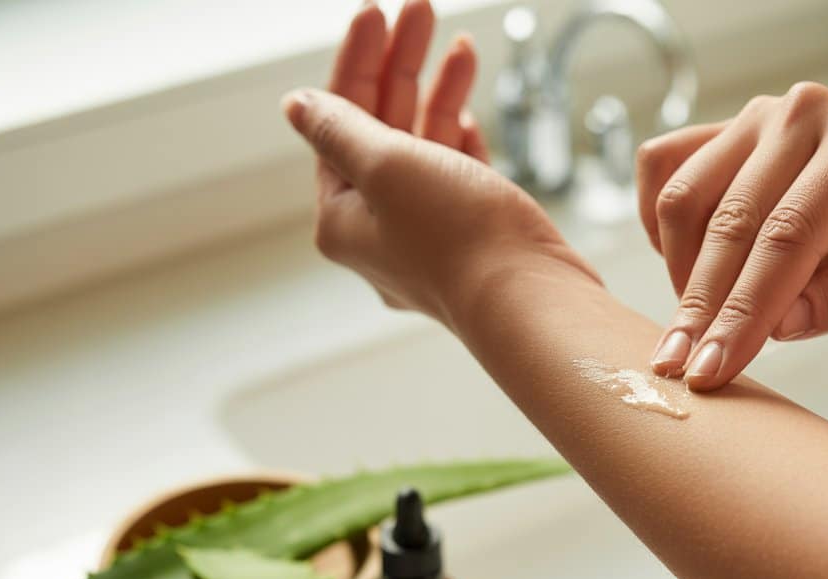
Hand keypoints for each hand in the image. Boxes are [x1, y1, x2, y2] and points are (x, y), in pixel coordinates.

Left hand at [282, 0, 597, 328]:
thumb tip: (296, 106)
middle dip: (401, 66)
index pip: (339, 121)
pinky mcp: (470, 242)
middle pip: (379, 131)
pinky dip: (457, 142)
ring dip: (437, 95)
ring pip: (422, 152)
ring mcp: (426, 239)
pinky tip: (465, 114)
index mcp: (342, 218)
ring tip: (461, 48)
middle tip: (421, 10)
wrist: (530, 300)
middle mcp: (378, 232)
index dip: (358, 60)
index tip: (378, 10)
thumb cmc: (459, 239)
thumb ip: (339, 128)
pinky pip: (454, 181)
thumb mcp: (385, 165)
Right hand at [636, 84, 827, 389]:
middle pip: (731, 222)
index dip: (746, 309)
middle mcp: (804, 112)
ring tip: (699, 327)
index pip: (789, 235)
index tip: (715, 368)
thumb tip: (778, 324)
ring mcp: (754, 116)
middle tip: (685, 368)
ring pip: (683, 200)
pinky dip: (661, 231)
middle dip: (704, 306)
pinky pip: (661, 175)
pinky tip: (687, 270)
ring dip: (681, 274)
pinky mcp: (717, 128)